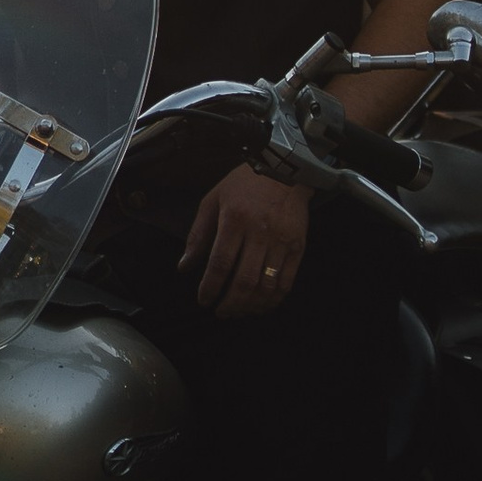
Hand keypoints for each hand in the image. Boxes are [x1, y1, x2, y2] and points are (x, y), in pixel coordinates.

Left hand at [181, 163, 311, 316]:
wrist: (284, 168)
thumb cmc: (243, 184)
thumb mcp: (213, 200)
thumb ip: (198, 235)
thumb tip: (184, 267)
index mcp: (234, 220)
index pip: (220, 263)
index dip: (210, 287)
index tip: (204, 300)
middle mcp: (258, 233)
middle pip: (244, 280)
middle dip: (230, 303)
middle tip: (221, 312)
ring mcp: (281, 241)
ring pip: (266, 286)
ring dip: (251, 306)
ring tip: (239, 312)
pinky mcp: (297, 246)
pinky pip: (286, 281)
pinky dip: (274, 299)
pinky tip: (262, 305)